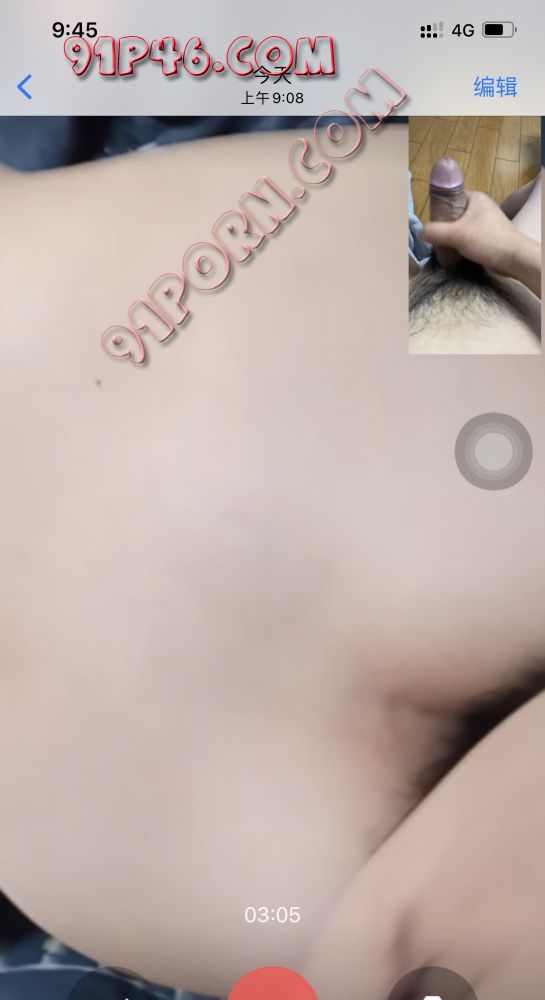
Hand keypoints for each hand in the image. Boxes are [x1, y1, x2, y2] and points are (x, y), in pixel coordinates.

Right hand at [420, 190, 540, 296]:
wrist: (513, 258)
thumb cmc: (487, 240)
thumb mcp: (456, 234)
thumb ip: (435, 232)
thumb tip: (420, 232)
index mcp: (475, 198)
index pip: (451, 196)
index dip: (439, 207)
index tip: (431, 221)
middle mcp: (481, 207)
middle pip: (454, 213)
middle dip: (444, 225)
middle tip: (434, 237)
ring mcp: (486, 222)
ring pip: (461, 226)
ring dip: (451, 236)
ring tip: (442, 246)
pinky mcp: (488, 236)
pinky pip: (469, 237)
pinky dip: (460, 243)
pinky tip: (454, 252)